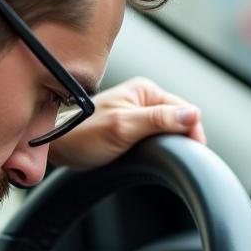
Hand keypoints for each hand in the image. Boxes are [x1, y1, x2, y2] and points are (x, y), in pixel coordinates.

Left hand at [47, 76, 205, 170]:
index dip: (193, 133)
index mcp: (146, 90)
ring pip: (168, 133)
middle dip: (180, 140)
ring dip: (169, 147)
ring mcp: (139, 114)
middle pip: (179, 122)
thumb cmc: (82, 134)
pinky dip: (158, 150)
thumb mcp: (124, 127)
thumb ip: (159, 120)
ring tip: (159, 159)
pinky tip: (151, 159)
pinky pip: (156, 139)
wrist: (56, 144)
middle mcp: (144, 99)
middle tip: (173, 160)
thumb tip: (193, 115)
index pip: (186, 111)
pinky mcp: (132, 129)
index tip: (194, 153)